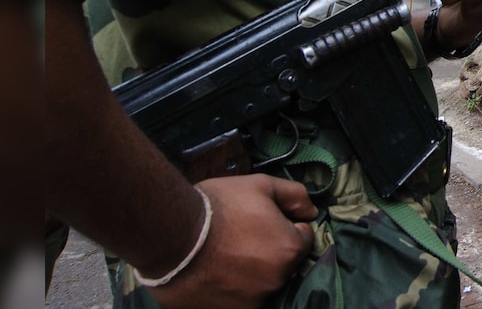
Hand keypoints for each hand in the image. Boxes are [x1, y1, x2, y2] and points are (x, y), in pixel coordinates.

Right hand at [147, 175, 315, 308]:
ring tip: (226, 255)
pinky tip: (216, 272)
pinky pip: (241, 299)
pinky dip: (233, 288)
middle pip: (283, 262)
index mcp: (289, 249)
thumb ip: (295, 196)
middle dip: (270, 249)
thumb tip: (312, 212)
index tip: (264, 220)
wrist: (170, 235)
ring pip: (262, 282)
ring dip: (252, 271)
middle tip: (242, 236)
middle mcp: (277, 280)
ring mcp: (253, 301)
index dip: (285, 225)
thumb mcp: (261, 185)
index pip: (303, 238)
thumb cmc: (218, 206)